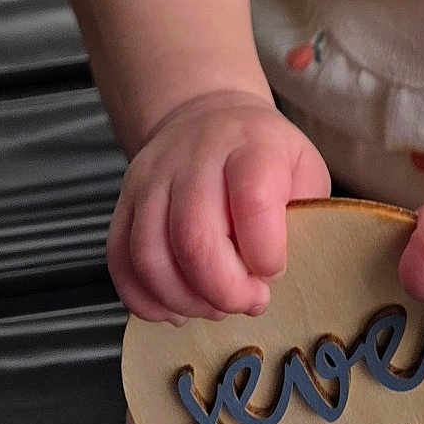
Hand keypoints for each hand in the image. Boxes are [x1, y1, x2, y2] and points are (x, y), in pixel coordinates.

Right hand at [108, 89, 330, 323]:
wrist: (209, 116)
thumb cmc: (263, 155)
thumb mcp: (303, 168)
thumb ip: (301, 217)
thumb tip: (276, 274)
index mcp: (250, 145)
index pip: (253, 201)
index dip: (266, 252)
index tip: (274, 270)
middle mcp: (194, 157)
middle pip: (195, 238)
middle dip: (224, 290)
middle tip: (247, 300)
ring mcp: (152, 178)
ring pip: (150, 256)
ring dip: (185, 300)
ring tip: (214, 306)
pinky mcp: (124, 201)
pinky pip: (120, 260)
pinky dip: (145, 299)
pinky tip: (176, 307)